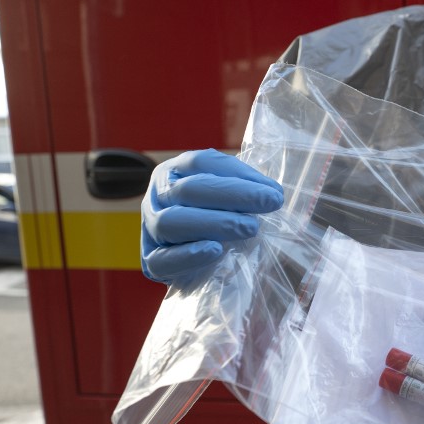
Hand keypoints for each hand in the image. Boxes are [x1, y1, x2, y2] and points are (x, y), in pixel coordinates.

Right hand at [141, 149, 283, 283]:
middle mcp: (158, 195)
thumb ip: (244, 189)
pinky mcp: (150, 261)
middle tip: (270, 203)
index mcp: (175, 171)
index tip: (273, 189)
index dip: (238, 173)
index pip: (201, 162)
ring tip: (250, 228)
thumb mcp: (226, 196)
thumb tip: (273, 193)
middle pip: (188, 189)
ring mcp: (149, 228)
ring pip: (171, 222)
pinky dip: (188, 254)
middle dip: (233, 194)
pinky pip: (162, 259)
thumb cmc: (215, 218)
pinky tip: (214, 250)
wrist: (189, 258)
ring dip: (214, 223)